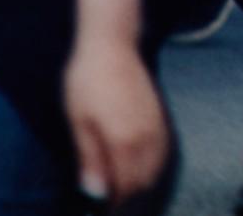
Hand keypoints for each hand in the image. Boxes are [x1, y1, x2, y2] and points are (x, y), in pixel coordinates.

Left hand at [64, 37, 169, 211]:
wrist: (112, 44)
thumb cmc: (87, 81)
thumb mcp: (79, 120)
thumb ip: (90, 159)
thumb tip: (95, 193)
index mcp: (124, 142)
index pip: (125, 188)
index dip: (115, 206)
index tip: (102, 211)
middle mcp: (147, 138)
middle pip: (144, 182)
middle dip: (129, 200)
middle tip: (111, 204)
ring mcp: (157, 127)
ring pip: (156, 169)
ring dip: (142, 186)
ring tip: (123, 192)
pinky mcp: (161, 117)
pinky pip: (163, 154)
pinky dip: (152, 169)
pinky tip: (140, 170)